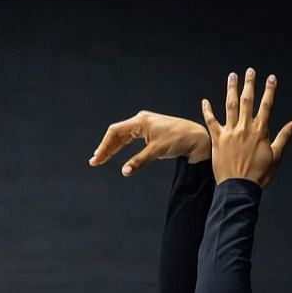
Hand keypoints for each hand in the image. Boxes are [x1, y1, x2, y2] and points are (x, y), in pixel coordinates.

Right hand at [89, 111, 210, 175]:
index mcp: (140, 122)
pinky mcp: (150, 130)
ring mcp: (145, 124)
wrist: (196, 137)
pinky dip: (122, 146)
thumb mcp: (157, 151)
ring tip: (101, 159)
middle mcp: (141, 120)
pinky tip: (115, 153)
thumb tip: (124, 172)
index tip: (97, 158)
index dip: (104, 145)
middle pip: (117, 133)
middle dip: (106, 148)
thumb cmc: (178, 140)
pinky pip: (131, 138)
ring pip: (123, 136)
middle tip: (95, 161)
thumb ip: (139, 161)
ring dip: (112, 147)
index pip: (115, 132)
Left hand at [201, 69, 291, 187]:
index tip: (271, 78)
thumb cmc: (259, 175)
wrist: (239, 188)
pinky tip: (204, 101)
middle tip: (249, 71)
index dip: (269, 90)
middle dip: (249, 84)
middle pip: (248, 101)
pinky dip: (207, 111)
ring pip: (230, 106)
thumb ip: (284, 137)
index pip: (266, 105)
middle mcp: (245, 128)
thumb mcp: (276, 156)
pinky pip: (211, 122)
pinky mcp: (217, 140)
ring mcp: (230, 133)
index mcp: (260, 131)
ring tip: (232, 76)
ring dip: (231, 90)